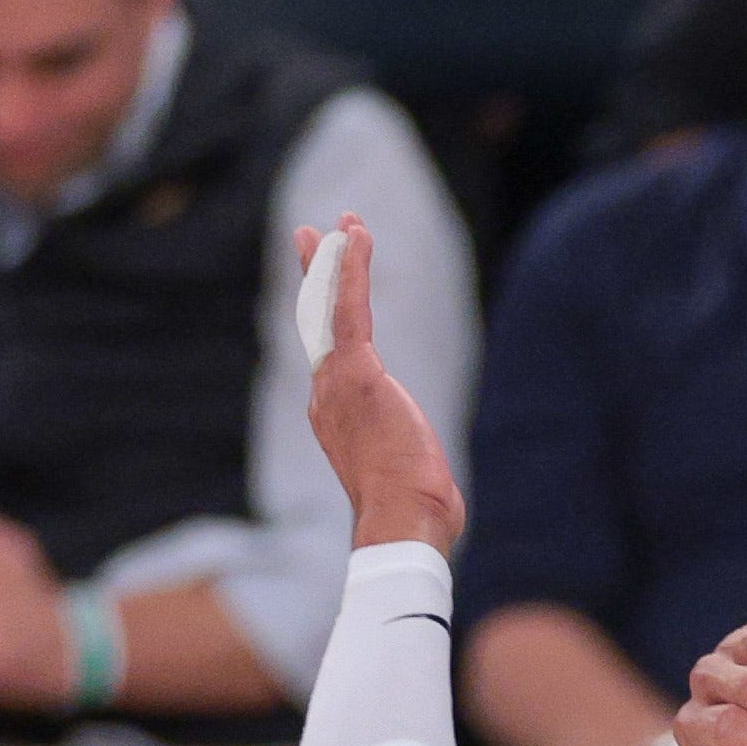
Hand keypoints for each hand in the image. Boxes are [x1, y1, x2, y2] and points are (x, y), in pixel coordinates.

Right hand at [297, 221, 467, 553]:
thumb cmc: (412, 515)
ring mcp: (336, 382)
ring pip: (332, 307)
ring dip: (340, 261)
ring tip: (345, 224)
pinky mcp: (357, 372)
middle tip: (312, 237)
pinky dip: (352, 270)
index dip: (327, 318)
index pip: (330, 355)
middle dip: (317, 277)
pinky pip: (349, 309)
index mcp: (335, 416)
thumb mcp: (407, 480)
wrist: (400, 521)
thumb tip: (434, 492)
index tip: (325, 293)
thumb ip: (409, 467)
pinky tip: (355, 237)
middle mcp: (327, 394)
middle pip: (318, 322)